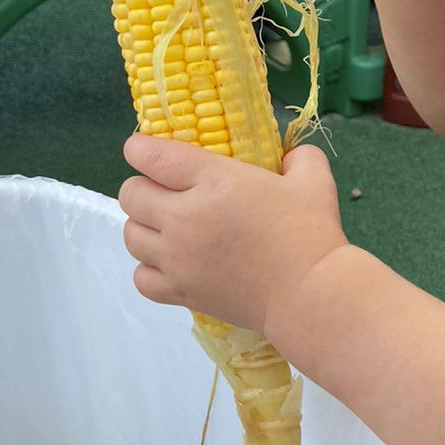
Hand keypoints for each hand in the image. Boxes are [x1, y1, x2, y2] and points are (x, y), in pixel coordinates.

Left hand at [118, 135, 346, 335]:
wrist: (309, 295)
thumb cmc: (311, 234)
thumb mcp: (313, 180)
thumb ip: (300, 158)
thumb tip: (291, 157)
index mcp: (213, 181)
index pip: (151, 155)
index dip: (141, 149)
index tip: (147, 151)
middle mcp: (184, 217)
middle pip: (130, 194)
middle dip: (143, 186)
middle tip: (166, 190)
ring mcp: (178, 258)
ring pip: (130, 235)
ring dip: (144, 226)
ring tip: (168, 228)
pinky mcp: (181, 292)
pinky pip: (141, 277)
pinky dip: (149, 268)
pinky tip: (170, 263)